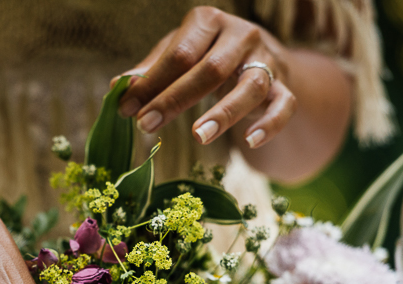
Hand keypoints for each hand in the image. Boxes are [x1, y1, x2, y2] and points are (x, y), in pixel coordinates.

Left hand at [117, 6, 296, 149]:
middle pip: (211, 69)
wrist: (261, 58)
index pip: (180, 53)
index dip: (152, 83)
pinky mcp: (285, 86)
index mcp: (209, 22)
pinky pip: (284, 105)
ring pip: (250, 86)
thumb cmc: (207, 56)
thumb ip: (151, 71)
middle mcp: (241, 36)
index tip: (127, 110)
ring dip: (223, 113)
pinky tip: (251, 141)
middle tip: (147, 125)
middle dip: (176, 99)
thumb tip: (117, 88)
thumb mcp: (179, 55)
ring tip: (197, 136)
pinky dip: (270, 123)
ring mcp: (267, 60)